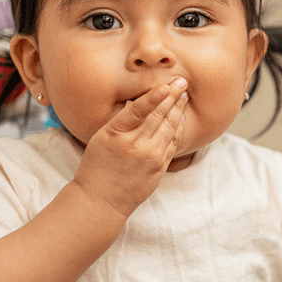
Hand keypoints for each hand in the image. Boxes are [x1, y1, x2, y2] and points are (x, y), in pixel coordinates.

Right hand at [72, 77, 188, 218]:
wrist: (101, 201)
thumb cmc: (97, 167)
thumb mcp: (101, 139)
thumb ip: (120, 121)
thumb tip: (137, 101)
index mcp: (116, 135)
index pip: (138, 110)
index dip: (154, 95)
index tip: (167, 84)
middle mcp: (135, 145)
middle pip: (159, 115)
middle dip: (172, 96)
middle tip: (182, 81)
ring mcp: (150, 157)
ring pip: (169, 127)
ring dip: (178, 109)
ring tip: (184, 95)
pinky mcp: (159, 167)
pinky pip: (172, 143)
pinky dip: (178, 128)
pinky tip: (181, 117)